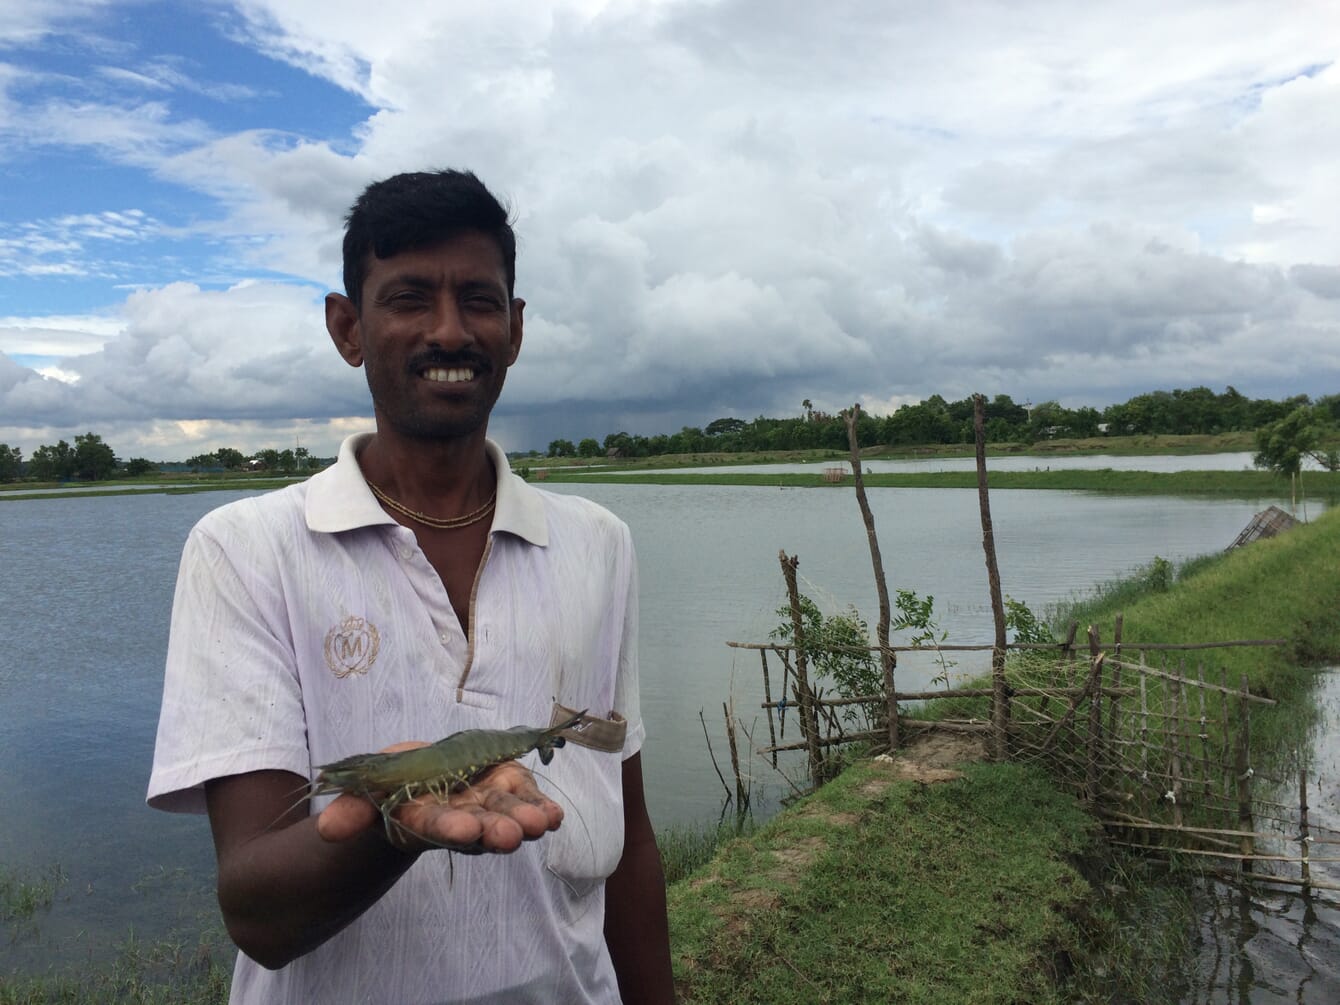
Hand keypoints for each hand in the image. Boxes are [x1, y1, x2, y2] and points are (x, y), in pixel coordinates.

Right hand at [315, 746, 564, 853]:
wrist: (423, 773)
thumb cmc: (391, 783)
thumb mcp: (368, 789)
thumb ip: (352, 811)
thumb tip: (327, 830)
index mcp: (423, 820)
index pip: (436, 826)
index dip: (450, 828)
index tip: (464, 830)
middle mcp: (460, 819)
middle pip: (480, 826)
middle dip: (496, 831)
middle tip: (512, 836)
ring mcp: (487, 806)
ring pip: (508, 814)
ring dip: (526, 819)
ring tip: (542, 824)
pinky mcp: (508, 787)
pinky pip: (527, 799)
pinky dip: (542, 807)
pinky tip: (555, 815)